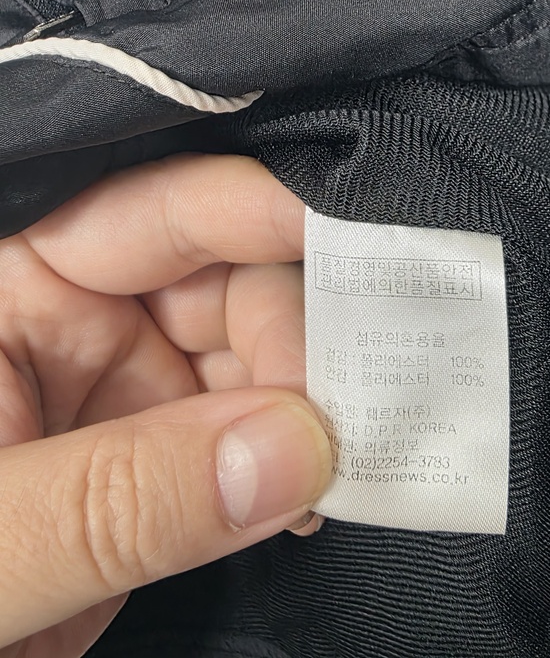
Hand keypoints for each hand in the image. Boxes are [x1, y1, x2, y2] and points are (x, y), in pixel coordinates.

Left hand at [0, 154, 329, 657]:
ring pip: (263, 359)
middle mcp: (80, 327)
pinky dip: (305, 460)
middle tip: (350, 403)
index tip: (358, 238)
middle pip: (233, 281)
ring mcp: (133, 398)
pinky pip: (263, 439)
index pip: (152, 215)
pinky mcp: (170, 467)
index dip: (260, 209)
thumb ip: (117, 497)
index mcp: (9, 292)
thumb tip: (291, 449)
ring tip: (347, 457)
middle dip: (301, 332)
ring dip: (316, 401)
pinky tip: (314, 497)